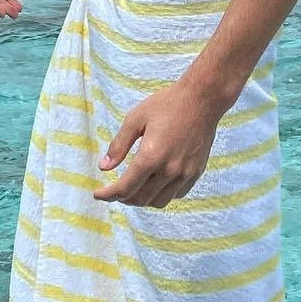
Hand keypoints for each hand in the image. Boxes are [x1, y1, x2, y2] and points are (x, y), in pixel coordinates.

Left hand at [92, 81, 222, 207]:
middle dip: (123, 198)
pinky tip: (156, 183)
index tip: (98, 194)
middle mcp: (169, 170)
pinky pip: (176, 195)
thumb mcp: (136, 118)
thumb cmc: (167, 104)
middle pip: (140, 198)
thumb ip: (119, 145)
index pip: (125, 188)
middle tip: (115, 190)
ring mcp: (185, 173)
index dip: (108, 194)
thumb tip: (104, 167)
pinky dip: (162, 194)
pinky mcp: (196, 172)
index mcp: (151, 156)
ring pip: (159, 201)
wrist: (202, 99)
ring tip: (134, 188)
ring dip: (143, 199)